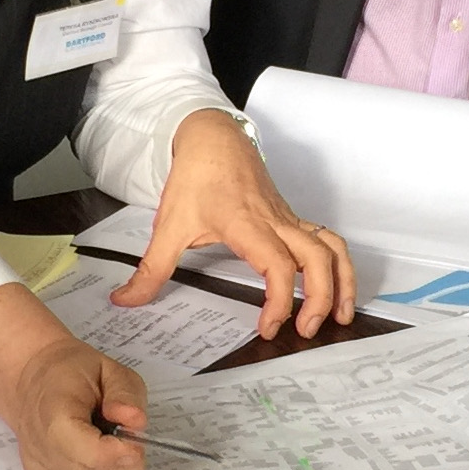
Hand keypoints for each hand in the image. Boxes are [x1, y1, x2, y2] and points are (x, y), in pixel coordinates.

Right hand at [0, 283, 148, 469]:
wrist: (31, 382)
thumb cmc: (69, 373)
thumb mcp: (108, 367)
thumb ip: (126, 394)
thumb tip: (135, 422)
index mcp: (54, 415)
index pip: (92, 455)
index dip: (122, 452)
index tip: (135, 435)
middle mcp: (42, 450)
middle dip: (125, 460)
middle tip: (125, 434)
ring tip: (109, 441)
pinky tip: (101, 455)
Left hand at [110, 109, 356, 339]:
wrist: (213, 138)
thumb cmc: (195, 178)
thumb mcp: (167, 225)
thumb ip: (150, 269)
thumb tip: (125, 301)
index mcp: (247, 224)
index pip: (277, 266)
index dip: (278, 301)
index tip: (267, 327)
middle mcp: (276, 222)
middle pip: (318, 258)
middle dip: (321, 297)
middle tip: (307, 330)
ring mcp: (289, 219)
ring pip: (333, 247)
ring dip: (343, 281)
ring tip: (341, 316)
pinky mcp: (293, 219)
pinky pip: (328, 240)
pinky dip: (339, 265)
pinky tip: (335, 290)